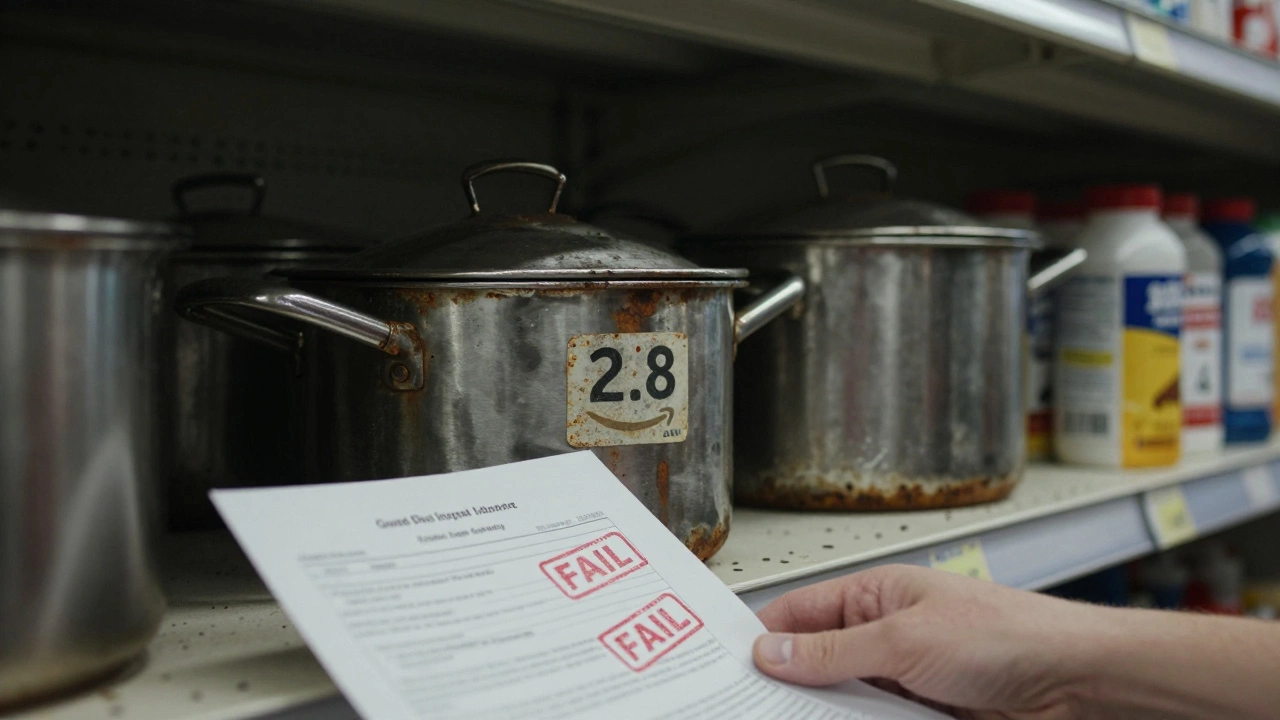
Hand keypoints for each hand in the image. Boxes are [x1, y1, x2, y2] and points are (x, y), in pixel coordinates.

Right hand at [752, 564, 1102, 719]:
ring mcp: (907, 678)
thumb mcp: (905, 641)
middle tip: (751, 706)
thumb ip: (834, 651)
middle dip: (789, 684)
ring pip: (844, 701)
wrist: (1080, 683)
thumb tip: (774, 651)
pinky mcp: (925, 716)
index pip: (801, 611)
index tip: (729, 664)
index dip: (764, 636)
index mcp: (877, 594)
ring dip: (825, 713)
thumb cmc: (1011, 634)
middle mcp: (889, 634)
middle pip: (818, 662)